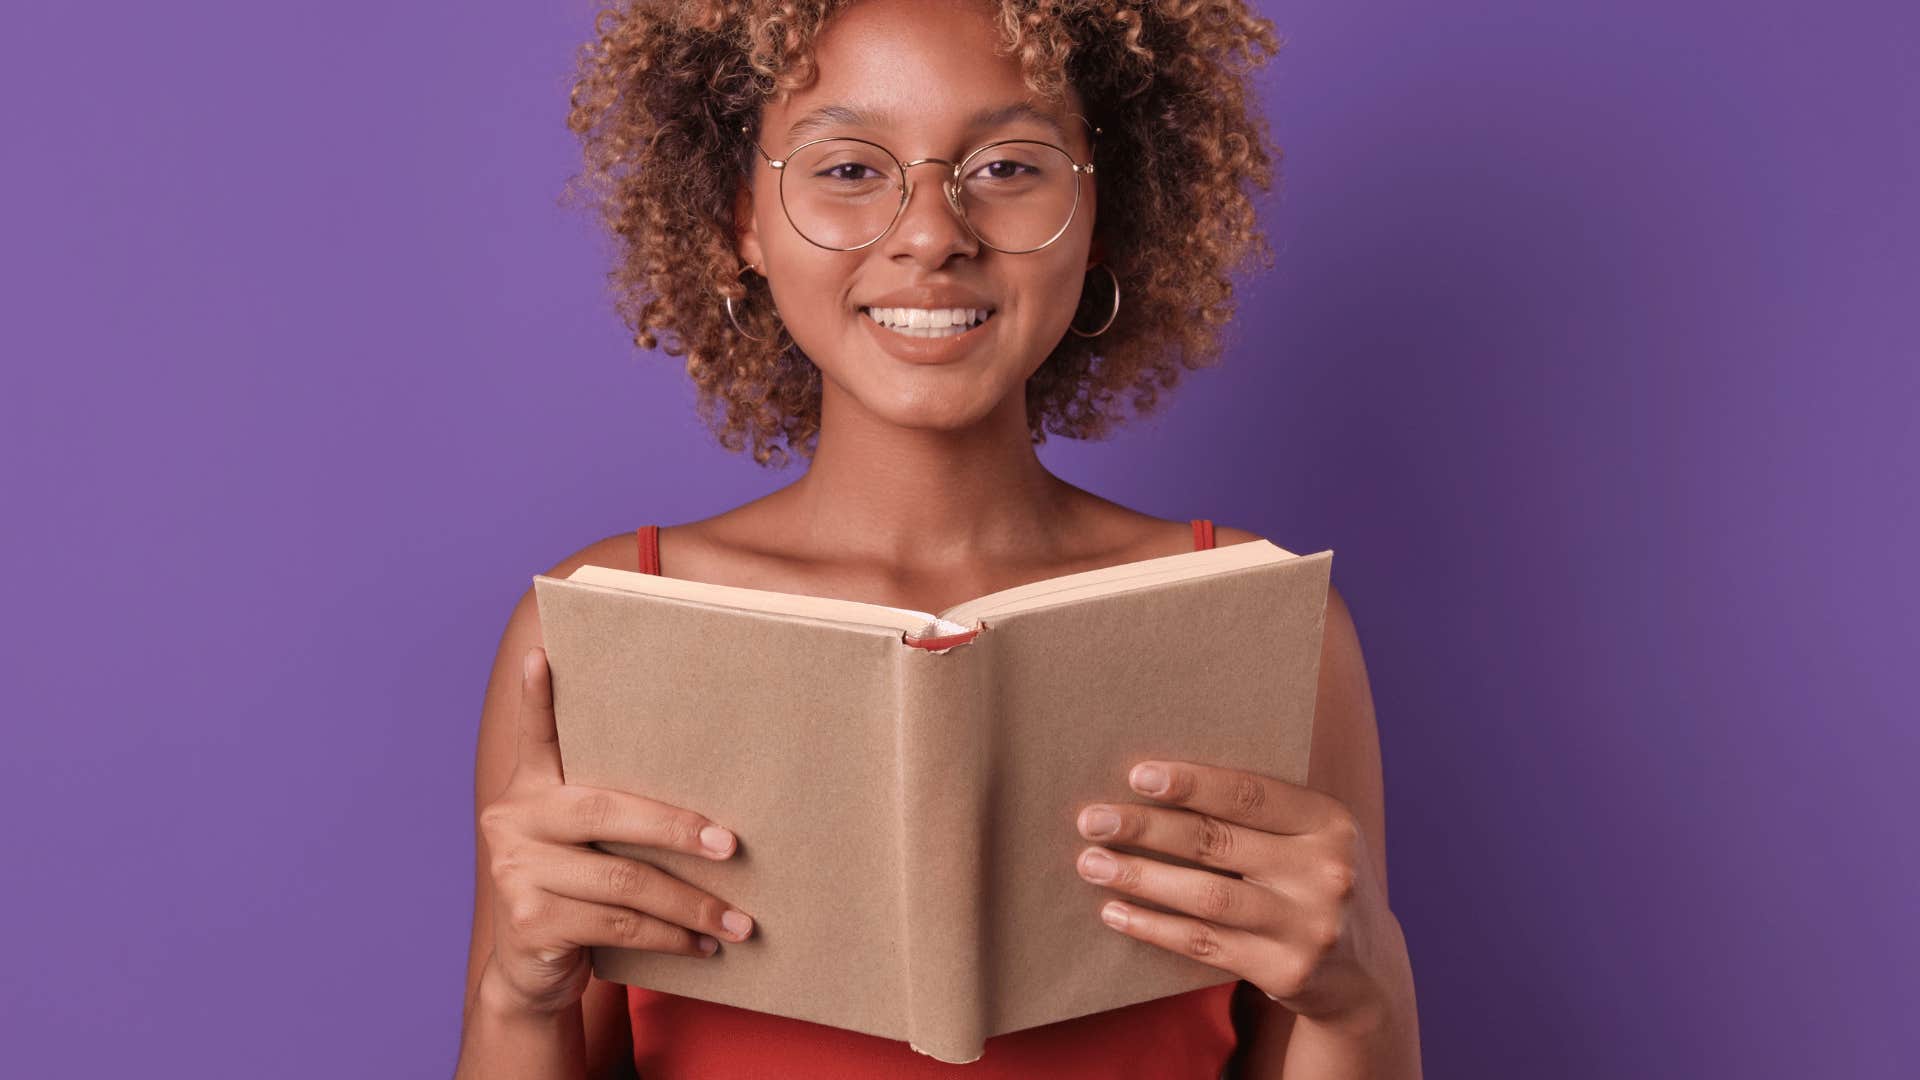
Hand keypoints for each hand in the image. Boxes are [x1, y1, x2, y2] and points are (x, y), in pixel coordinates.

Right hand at [478, 646, 756, 1015]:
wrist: (530, 972)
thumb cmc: (577, 893)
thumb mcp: (583, 847)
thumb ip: (609, 813)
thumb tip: (707, 808)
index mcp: (529, 790)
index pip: (536, 737)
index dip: (537, 697)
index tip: (543, 653)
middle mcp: (512, 820)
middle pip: (606, 811)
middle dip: (678, 829)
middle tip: (731, 846)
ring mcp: (515, 871)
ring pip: (624, 880)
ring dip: (690, 903)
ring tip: (738, 921)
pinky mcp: (530, 922)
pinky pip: (618, 925)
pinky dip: (670, 937)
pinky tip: (703, 945)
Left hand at [1073, 760, 1398, 1028]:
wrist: (1363, 971)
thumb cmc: (1311, 880)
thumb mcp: (1309, 838)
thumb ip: (1258, 813)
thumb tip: (1156, 783)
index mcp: (1330, 822)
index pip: (1250, 794)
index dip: (1192, 783)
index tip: (1138, 775)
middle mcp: (1326, 872)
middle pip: (1217, 842)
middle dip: (1147, 828)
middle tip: (1092, 819)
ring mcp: (1307, 926)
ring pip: (1206, 896)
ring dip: (1141, 877)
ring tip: (1091, 862)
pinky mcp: (1285, 971)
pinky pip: (1204, 944)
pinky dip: (1154, 926)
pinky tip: (1116, 911)